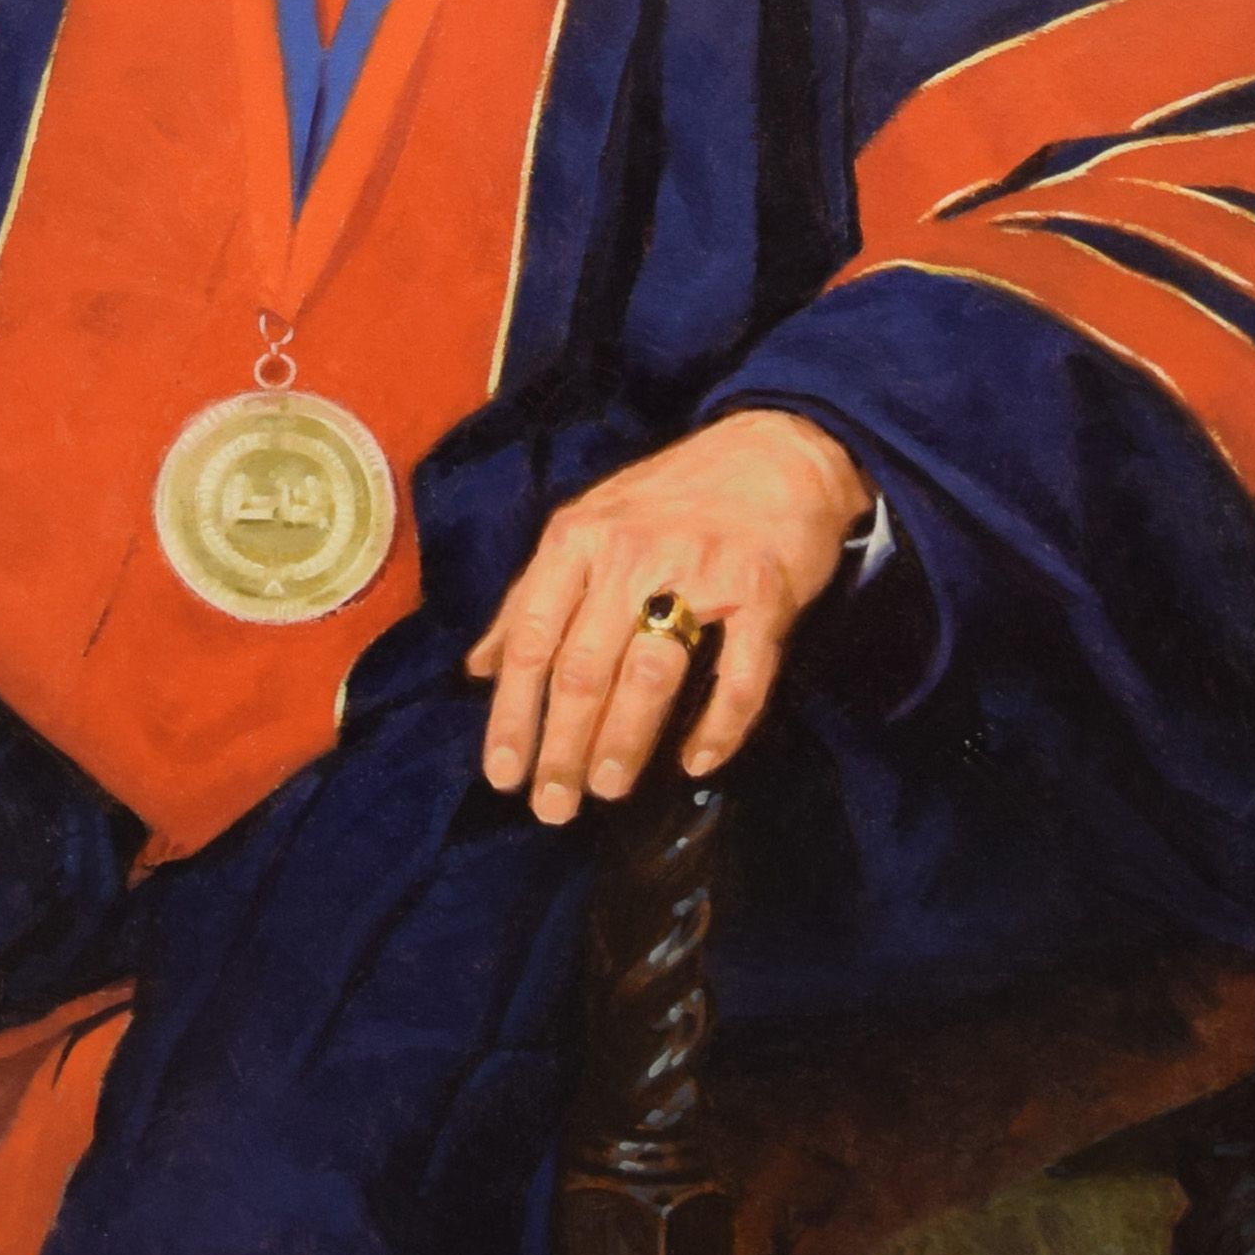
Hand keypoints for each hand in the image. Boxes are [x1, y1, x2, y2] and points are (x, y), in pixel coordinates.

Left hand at [465, 410, 871, 823]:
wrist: (777, 448)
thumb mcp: (588, 524)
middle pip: (584, 666)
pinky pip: (739, 675)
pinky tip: (697, 761)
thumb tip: (476, 667)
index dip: (512, 713)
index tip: (503, 774)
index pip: (531, 638)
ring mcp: (700, 574)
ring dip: (624, 740)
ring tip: (606, 789)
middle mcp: (632, 555)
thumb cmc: (672, 495)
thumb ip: (533, 595)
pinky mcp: (763, 594)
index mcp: (578, 538)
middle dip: (562, 745)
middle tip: (552, 806)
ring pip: (650, 674)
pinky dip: (718, 726)